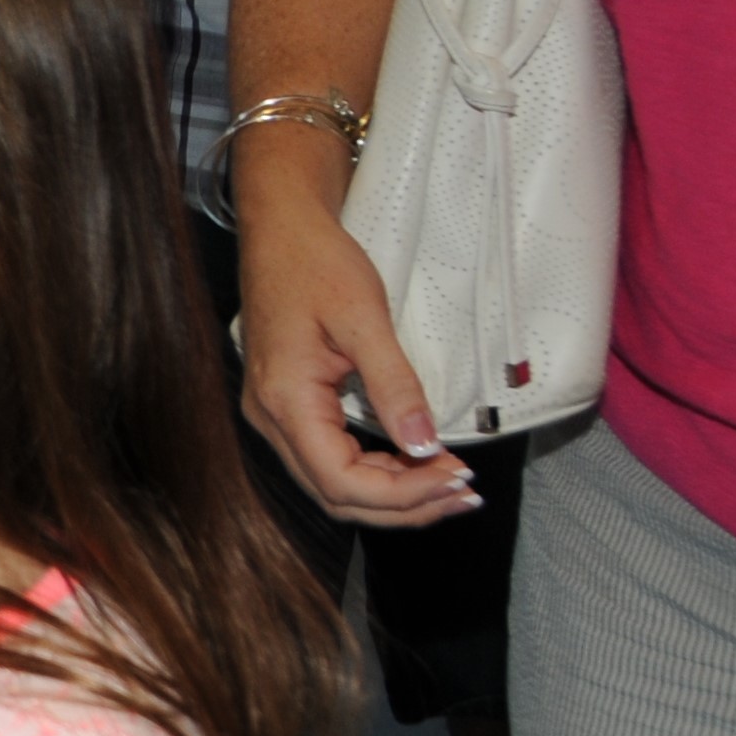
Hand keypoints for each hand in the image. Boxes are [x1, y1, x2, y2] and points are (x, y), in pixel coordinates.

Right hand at [232, 179, 476, 526]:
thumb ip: (394, 386)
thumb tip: (424, 446)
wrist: (281, 231)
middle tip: (465, 494)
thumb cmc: (317, 264)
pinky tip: (414, 465)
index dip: (403, 494)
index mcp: (284, 401)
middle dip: (405, 505)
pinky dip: (377, 473)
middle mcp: (271, 419)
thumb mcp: (364, 319)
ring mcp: (275, 416)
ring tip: (448, 485)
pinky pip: (331, 460)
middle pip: (337, 495)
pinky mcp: (289, 408)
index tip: (457, 476)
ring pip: (333, 485)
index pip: (342, 481)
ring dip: (393, 495)